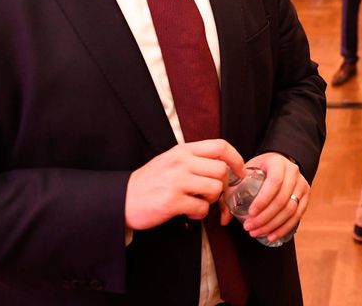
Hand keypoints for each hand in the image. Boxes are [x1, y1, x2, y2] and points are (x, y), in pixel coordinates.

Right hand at [125, 139, 244, 230]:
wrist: (122, 199)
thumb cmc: (150, 182)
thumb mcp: (171, 161)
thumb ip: (195, 159)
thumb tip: (224, 165)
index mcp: (183, 151)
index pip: (220, 146)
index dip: (236, 158)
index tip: (240, 171)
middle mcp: (181, 163)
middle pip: (221, 170)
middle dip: (222, 185)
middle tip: (211, 194)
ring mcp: (176, 181)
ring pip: (215, 189)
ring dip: (211, 200)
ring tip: (197, 202)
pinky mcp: (171, 202)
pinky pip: (201, 208)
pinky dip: (199, 214)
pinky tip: (188, 213)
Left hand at [235, 152, 309, 242]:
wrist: (277, 163)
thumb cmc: (258, 169)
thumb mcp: (244, 173)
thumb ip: (231, 193)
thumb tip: (224, 219)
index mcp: (277, 163)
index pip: (274, 182)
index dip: (263, 200)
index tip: (250, 213)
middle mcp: (293, 172)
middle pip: (282, 199)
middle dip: (265, 218)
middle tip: (249, 228)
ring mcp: (302, 184)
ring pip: (291, 209)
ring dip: (273, 225)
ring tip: (257, 233)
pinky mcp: (305, 196)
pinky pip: (298, 215)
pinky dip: (284, 227)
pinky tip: (272, 236)